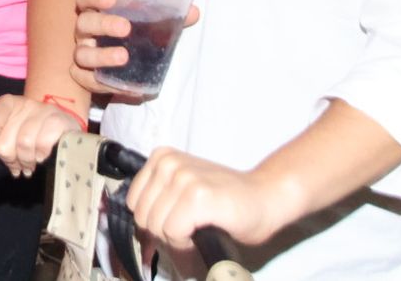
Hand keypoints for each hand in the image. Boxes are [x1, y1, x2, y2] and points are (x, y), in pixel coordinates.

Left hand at [0, 94, 80, 178]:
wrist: (64, 132)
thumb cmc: (29, 135)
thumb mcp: (6, 132)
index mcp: (5, 103)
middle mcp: (24, 103)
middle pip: (3, 143)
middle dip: (9, 159)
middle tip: (16, 164)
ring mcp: (43, 110)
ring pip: (23, 143)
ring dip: (25, 161)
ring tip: (28, 165)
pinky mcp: (60, 120)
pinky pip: (42, 143)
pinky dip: (40, 155)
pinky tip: (41, 158)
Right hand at [71, 0, 198, 99]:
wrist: (116, 67)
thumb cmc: (131, 37)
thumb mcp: (147, 24)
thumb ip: (168, 17)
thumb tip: (194, 12)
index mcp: (96, 11)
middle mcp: (85, 31)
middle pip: (84, 22)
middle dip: (103, 24)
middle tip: (125, 28)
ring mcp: (82, 53)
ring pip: (82, 53)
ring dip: (101, 55)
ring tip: (123, 57)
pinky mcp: (83, 76)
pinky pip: (87, 80)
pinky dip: (103, 83)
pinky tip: (121, 85)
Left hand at [125, 147, 289, 248]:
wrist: (267, 198)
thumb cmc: (227, 201)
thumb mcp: (183, 192)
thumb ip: (159, 203)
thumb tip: (140, 236)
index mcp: (161, 158)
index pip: (133, 203)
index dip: (152, 223)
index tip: (173, 226)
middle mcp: (169, 163)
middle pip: (143, 217)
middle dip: (163, 234)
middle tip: (189, 232)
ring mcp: (183, 177)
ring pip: (157, 226)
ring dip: (176, 240)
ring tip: (197, 232)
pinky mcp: (198, 195)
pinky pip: (173, 232)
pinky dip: (185, 243)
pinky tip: (203, 233)